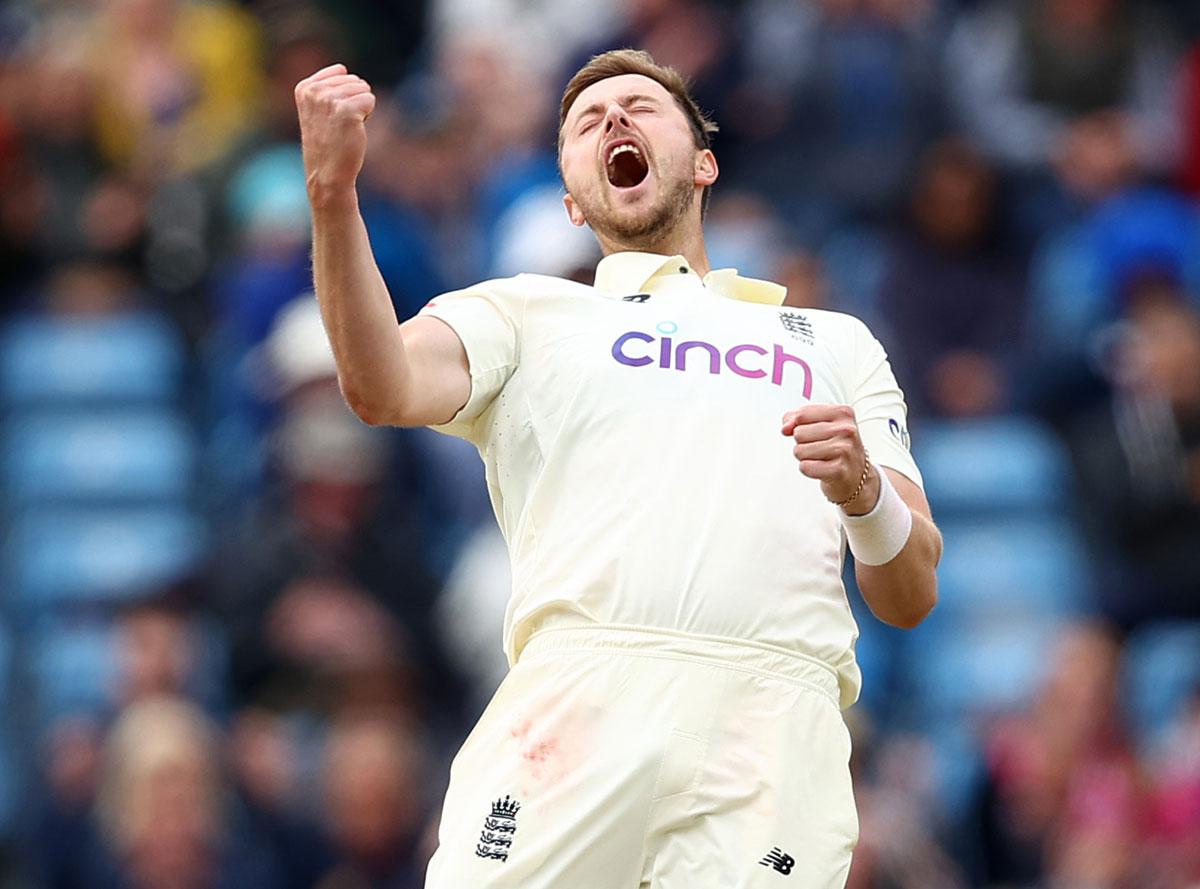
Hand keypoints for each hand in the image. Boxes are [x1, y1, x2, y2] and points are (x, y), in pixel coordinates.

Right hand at [295, 63, 376, 200]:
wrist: (328, 173)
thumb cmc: (327, 143)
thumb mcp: (318, 109)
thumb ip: (326, 87)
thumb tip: (342, 68)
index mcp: (304, 87)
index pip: (340, 72)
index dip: (344, 94)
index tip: (331, 116)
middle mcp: (314, 90)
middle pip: (354, 80)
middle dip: (354, 101)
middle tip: (340, 125)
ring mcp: (329, 99)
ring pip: (364, 89)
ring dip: (361, 109)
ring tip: (346, 127)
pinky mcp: (347, 109)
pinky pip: (370, 100)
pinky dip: (367, 116)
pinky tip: (353, 130)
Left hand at [781, 404, 878, 513]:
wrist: (857, 476)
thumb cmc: (836, 447)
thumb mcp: (821, 425)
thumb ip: (797, 419)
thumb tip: (785, 428)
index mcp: (843, 413)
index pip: (802, 414)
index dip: (798, 426)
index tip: (811, 433)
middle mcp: (846, 430)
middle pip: (799, 433)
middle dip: (802, 443)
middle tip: (820, 449)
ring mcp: (844, 450)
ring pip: (799, 450)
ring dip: (805, 457)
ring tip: (821, 458)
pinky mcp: (839, 470)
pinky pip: (805, 467)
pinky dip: (808, 469)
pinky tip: (822, 469)